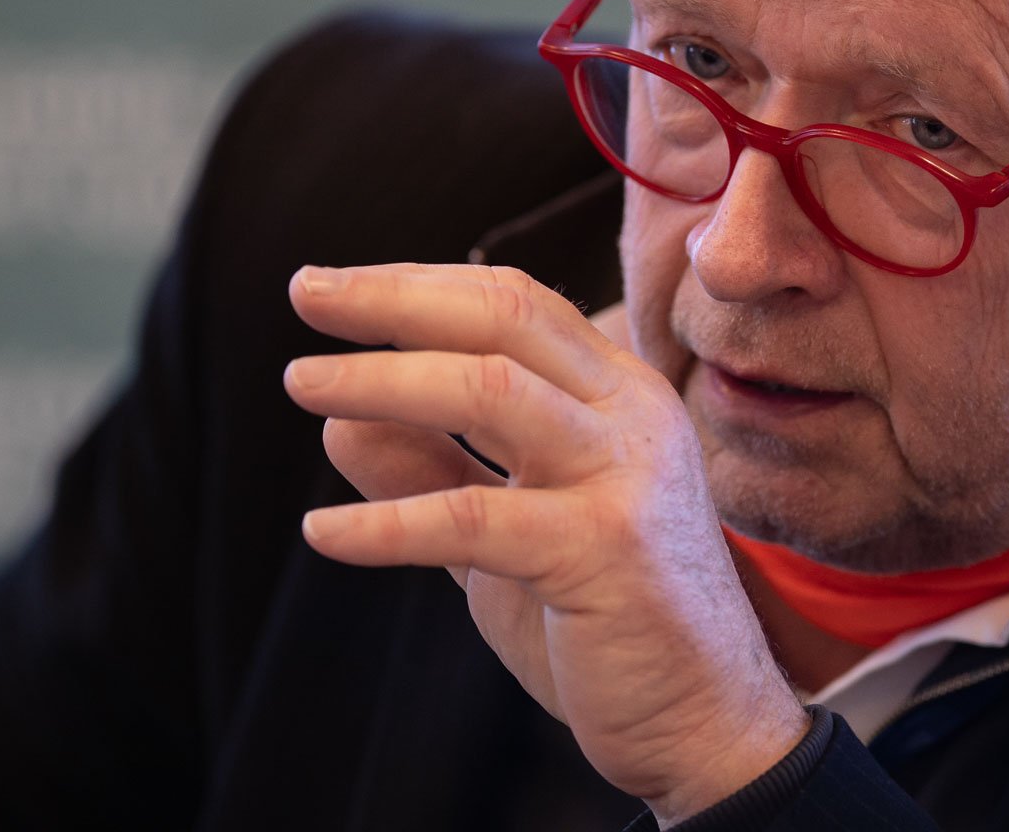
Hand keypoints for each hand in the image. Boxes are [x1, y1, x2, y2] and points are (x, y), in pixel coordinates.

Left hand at [285, 263, 809, 823]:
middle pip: (504, 318)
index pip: (513, 302)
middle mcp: (631, 414)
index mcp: (616, 395)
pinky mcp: (605, 550)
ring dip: (382, 380)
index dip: (416, 285)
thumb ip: (435, 469)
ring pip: (489, 390)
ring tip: (304, 384)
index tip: (330, 288)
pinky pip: (472, 518)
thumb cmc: (611, 621)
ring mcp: (625, 476)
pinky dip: (387, 522)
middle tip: (306, 295)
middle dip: (395, 300)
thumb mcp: (505, 530)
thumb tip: (339, 419)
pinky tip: (323, 530)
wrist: (705, 723)